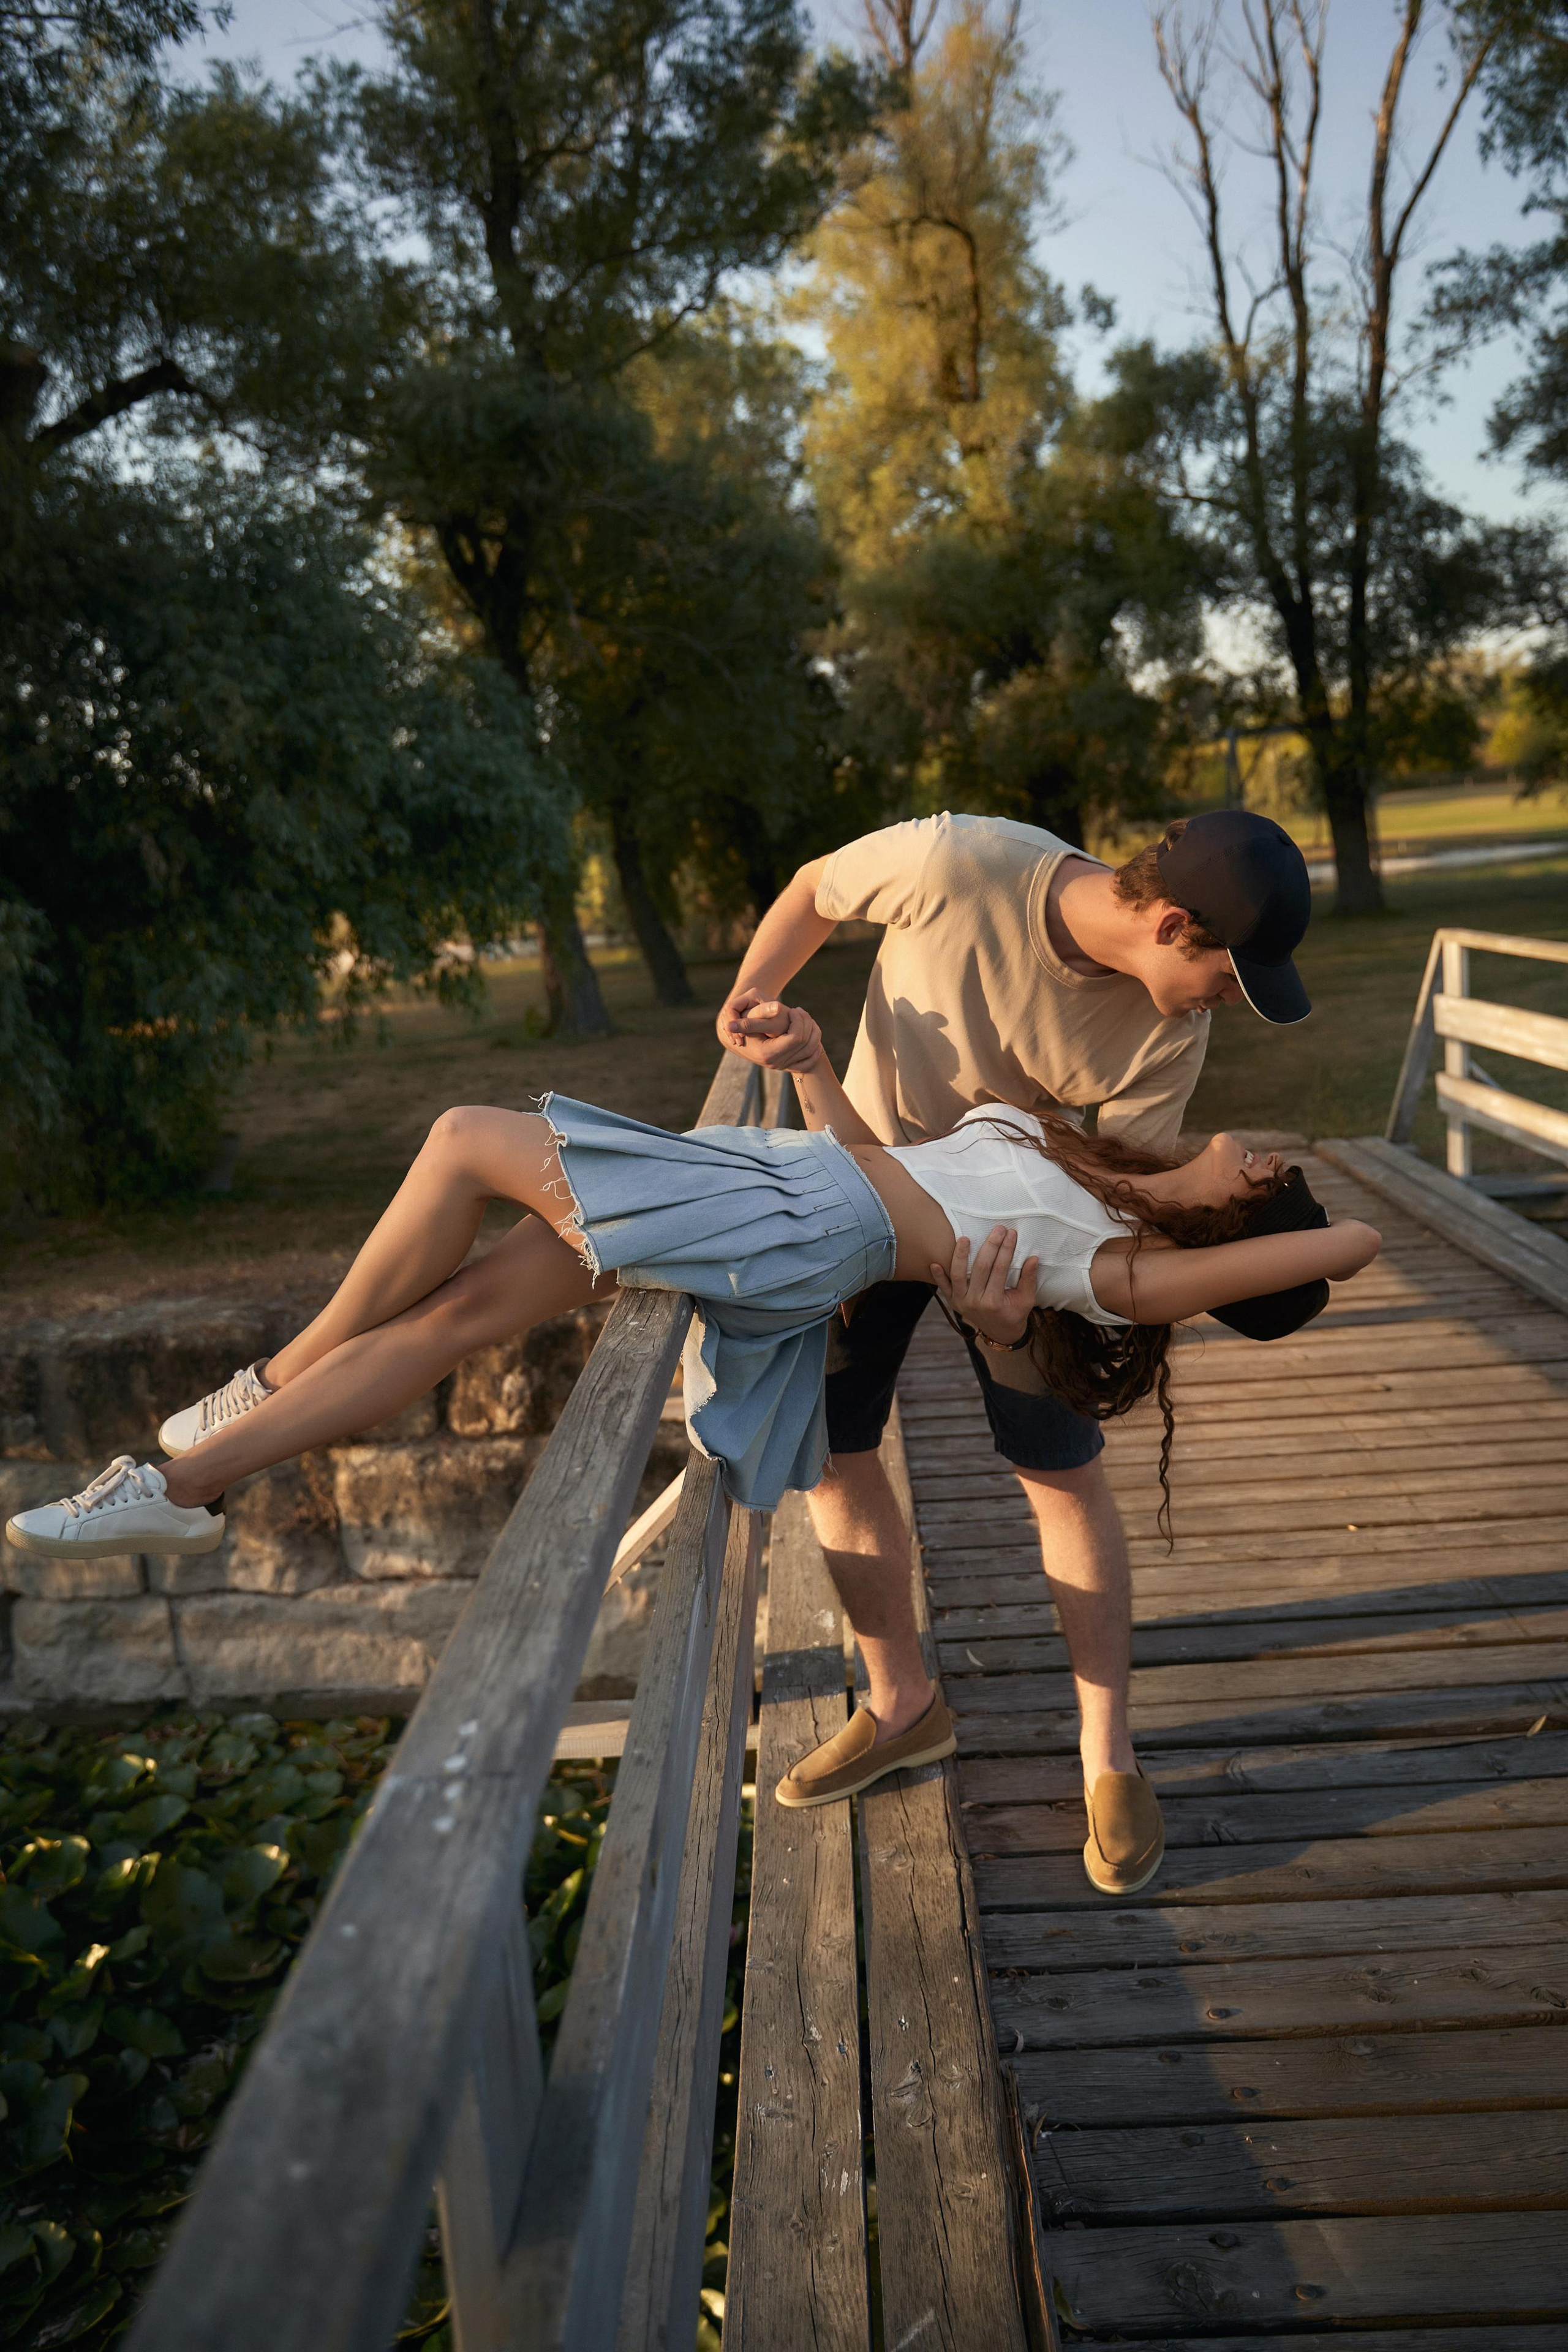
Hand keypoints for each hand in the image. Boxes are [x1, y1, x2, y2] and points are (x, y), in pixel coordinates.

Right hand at [719, 992, 822, 1072]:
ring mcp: (782, 1067)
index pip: (796, 1038)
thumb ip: (762, 1011)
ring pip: (811, 1051)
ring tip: (804, 1018)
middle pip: (805, 1043)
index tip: (792, 1010)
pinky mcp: (787, 1066)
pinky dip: (815, 1049)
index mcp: (767, 1053)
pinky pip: (809, 1062)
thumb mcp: (749, 1014)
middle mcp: (775, 1063)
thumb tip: (778, 1007)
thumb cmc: (743, 1021)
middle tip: (798, 1010)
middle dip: (806, 1023)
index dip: (798, 1021)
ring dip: (813, 1032)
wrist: (738, 1036)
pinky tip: (812, 1036)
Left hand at [931, 1226, 1038, 1347]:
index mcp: (994, 1302)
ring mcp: (961, 1302)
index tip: (1011, 1233)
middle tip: (997, 1228)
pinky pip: (943, 1288)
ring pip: (958, 1275)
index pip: (1000, 1269)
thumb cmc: (1014, 1314)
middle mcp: (975, 1302)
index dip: (1006, 1249)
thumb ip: (1029, 1279)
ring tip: (964, 1238)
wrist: (999, 1333)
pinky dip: (938, 1276)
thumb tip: (1033, 1258)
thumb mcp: (1026, 1300)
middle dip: (990, 1245)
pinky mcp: (953, 1302)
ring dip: (959, 1256)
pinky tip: (934, 1262)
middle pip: (980, 1268)